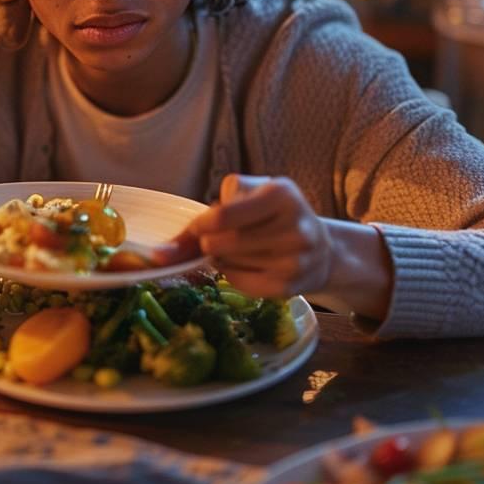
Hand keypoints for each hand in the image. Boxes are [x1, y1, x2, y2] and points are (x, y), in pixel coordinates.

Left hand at [178, 174, 333, 298]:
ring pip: (228, 265)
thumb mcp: (248, 197)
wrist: (323, 250)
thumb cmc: (273, 216)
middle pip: (221, 244)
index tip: (197, 230)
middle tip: (220, 239)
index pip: (223, 216)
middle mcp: (294, 228)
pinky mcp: (288, 288)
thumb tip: (160, 254)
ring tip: (240, 249)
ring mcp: (293, 261)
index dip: (200, 226)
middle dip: (209, 243)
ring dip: (222, 259)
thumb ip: (205, 216)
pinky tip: (248, 265)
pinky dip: (233, 275)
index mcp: (281, 195)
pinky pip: (238, 283)